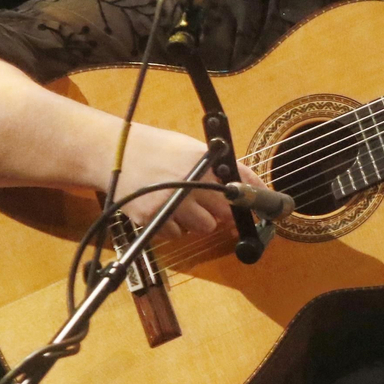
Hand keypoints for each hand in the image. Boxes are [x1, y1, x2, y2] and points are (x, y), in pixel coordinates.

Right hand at [109, 123, 264, 239]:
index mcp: (203, 161)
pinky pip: (178, 234)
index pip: (243, 181)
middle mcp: (190, 183)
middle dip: (225, 210)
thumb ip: (218, 168)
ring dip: (201, 220)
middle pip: (227, 211)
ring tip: (184, 203)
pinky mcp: (153, 219)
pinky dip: (176, 226)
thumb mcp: (191, 149)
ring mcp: (171, 204)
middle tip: (214, 203)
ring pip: (205, 226)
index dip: (258, 196)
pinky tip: (165, 208)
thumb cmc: (157, 149)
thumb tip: (251, 186)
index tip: (270, 207)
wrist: (112, 153)